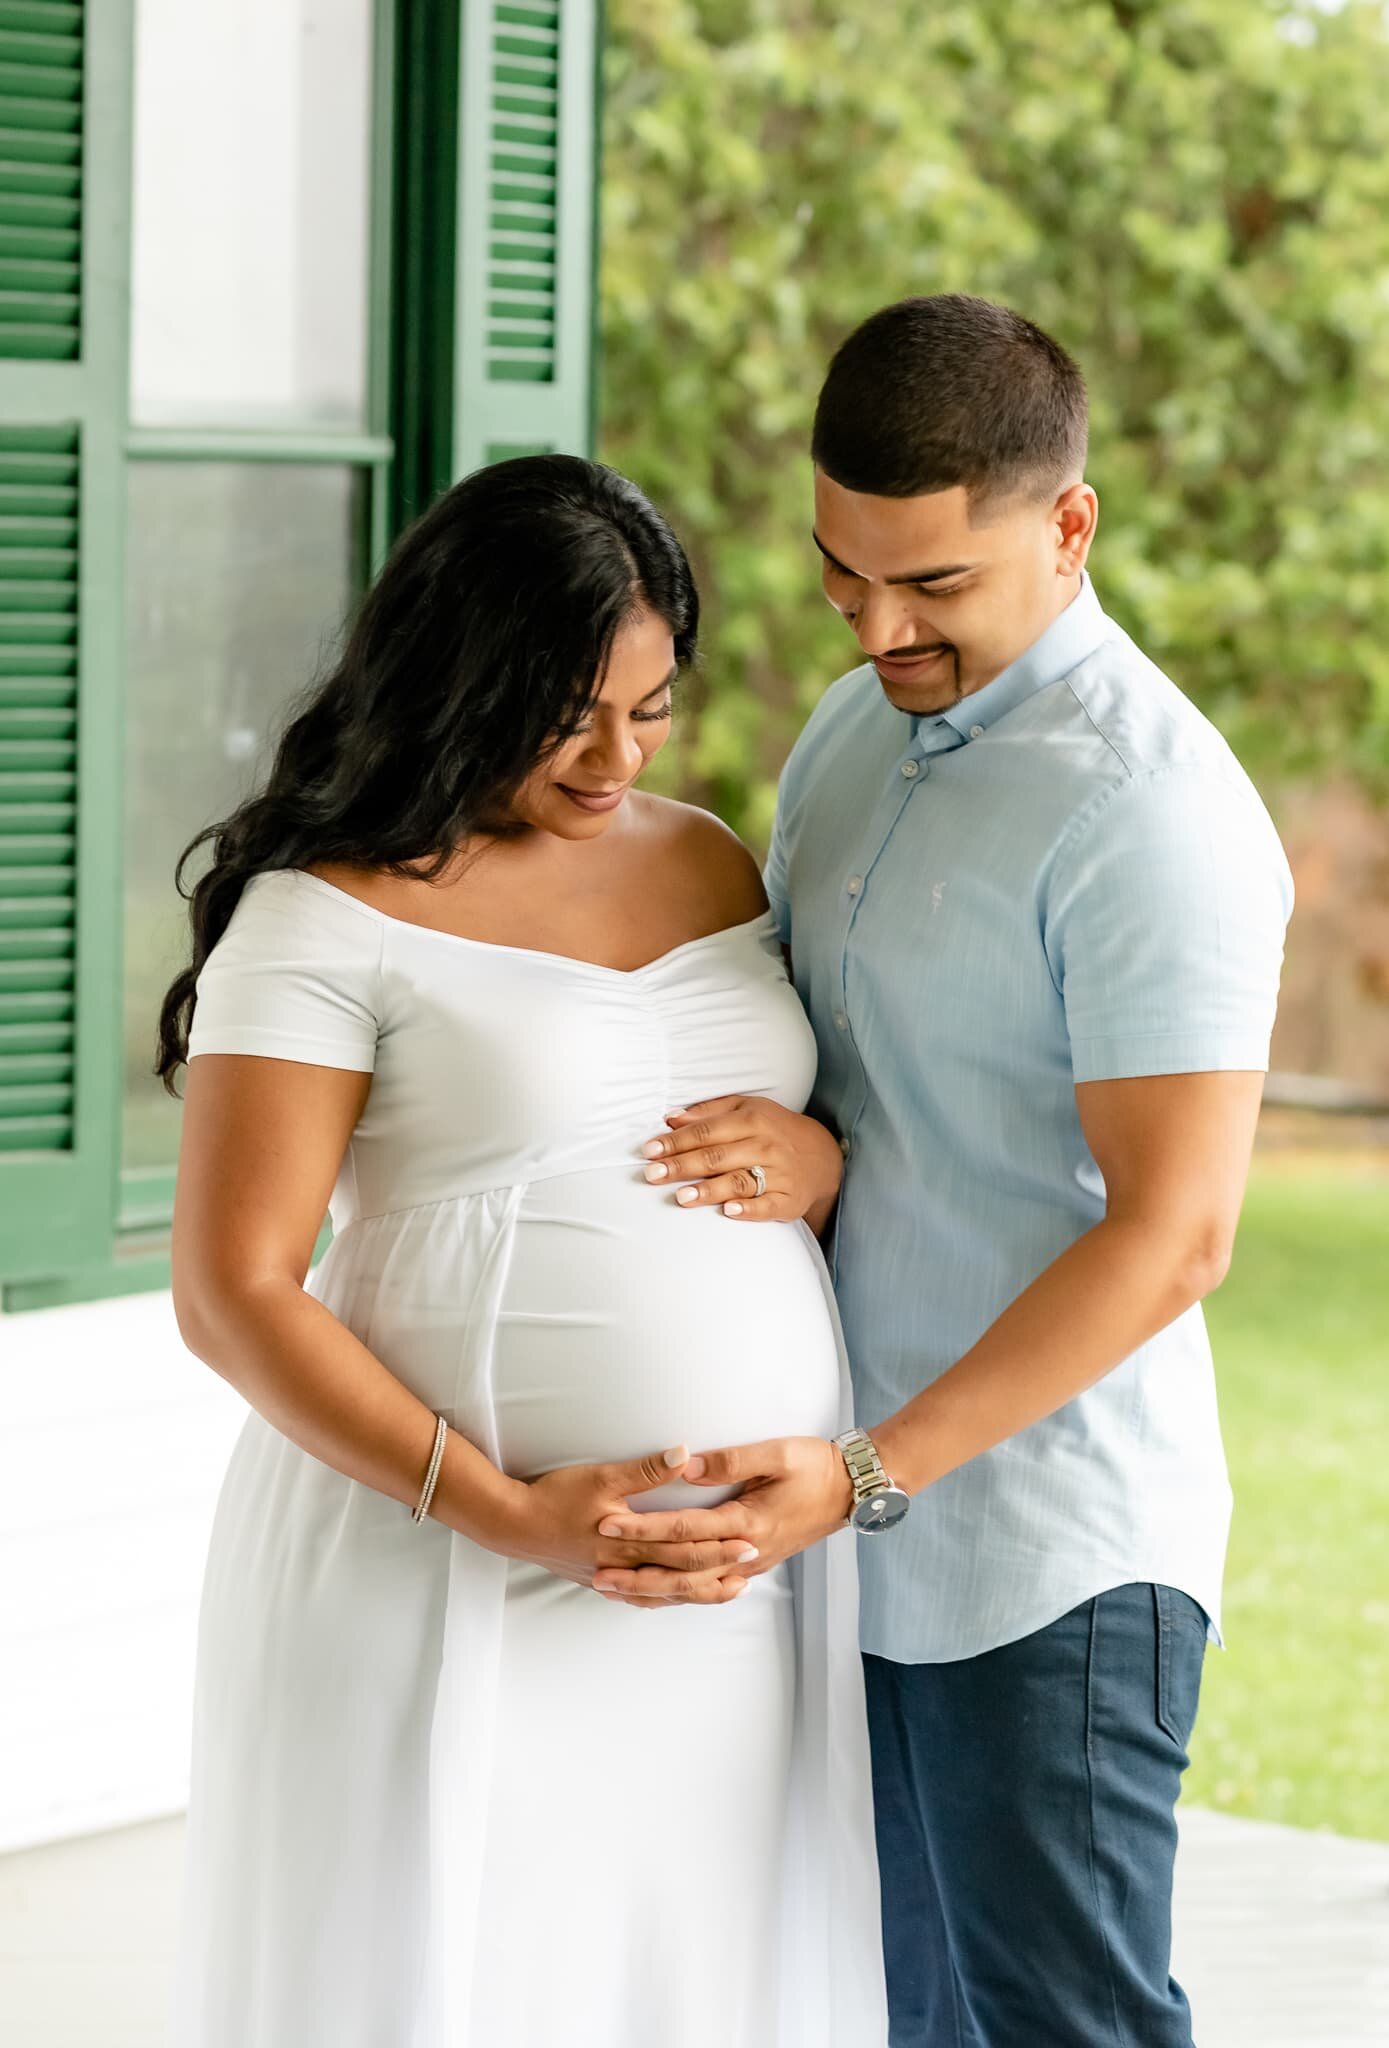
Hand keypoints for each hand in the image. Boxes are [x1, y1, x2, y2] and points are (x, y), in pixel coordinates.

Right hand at [494, 1445, 761, 1608]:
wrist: (513, 1526)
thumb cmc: (556, 1497)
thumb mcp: (601, 1476)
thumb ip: (645, 1470)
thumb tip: (685, 1455)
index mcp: (632, 1542)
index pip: (687, 1547)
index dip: (720, 1546)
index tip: (750, 1543)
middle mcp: (627, 1567)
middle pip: (682, 1575)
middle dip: (719, 1571)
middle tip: (752, 1566)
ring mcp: (613, 1578)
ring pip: (665, 1592)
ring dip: (697, 1591)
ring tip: (727, 1589)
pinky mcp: (599, 1580)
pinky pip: (640, 1597)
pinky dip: (664, 1598)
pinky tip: (673, 1598)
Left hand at [589, 1436, 856, 1601]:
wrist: (852, 1491)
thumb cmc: (815, 1465)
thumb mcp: (777, 1453)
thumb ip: (729, 1460)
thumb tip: (683, 1466)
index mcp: (747, 1521)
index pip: (683, 1528)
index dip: (644, 1528)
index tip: (608, 1525)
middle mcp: (747, 1551)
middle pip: (681, 1568)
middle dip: (637, 1571)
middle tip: (595, 1572)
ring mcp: (752, 1563)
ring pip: (694, 1587)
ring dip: (652, 1590)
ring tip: (614, 1591)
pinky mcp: (756, 1564)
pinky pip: (710, 1589)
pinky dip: (680, 1595)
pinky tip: (658, 1596)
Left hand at [641, 1095, 843, 1227]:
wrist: (823, 1156)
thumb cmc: (773, 1129)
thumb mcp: (746, 1109)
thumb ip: (708, 1112)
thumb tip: (671, 1118)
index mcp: (752, 1120)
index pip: (707, 1131)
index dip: (676, 1141)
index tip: (650, 1151)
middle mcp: (765, 1145)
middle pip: (718, 1156)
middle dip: (683, 1165)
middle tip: (653, 1174)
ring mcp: (779, 1174)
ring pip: (740, 1181)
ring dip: (710, 1190)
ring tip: (681, 1197)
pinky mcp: (789, 1200)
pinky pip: (768, 1206)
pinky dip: (749, 1209)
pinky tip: (729, 1212)